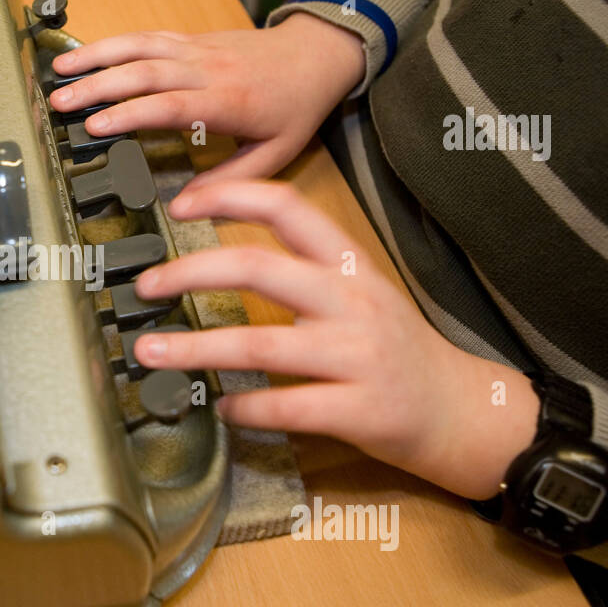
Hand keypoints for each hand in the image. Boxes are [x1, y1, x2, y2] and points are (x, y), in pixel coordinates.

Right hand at [49, 12, 363, 187]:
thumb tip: (183, 205)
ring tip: (60, 71)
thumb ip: (230, 181)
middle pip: (144, 71)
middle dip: (98, 85)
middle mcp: (208, 69)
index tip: (96, 126)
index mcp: (228, 101)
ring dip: (97, 57)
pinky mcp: (192, 39)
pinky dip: (114, 43)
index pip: (170, 105)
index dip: (130, 114)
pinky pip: (148, 36)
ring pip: (140, 47)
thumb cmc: (297, 106)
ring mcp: (198, 49)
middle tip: (60, 102)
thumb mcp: (276, 154)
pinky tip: (88, 54)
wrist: (318, 54)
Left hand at [131, 179, 539, 499]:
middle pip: (258, 267)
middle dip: (189, 272)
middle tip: (145, 285)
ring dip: (196, 349)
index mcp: (350, 265)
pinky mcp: (359, 409)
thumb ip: (305, 273)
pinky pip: (287, 404)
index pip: (288, 208)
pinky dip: (244, 406)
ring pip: (260, 343)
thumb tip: (223, 262)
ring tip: (153, 352)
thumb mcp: (362, 293)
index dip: (231, 195)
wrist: (462, 411)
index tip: (181, 202)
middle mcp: (352, 301)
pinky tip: (221, 406)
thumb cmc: (398, 351)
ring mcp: (357, 355)